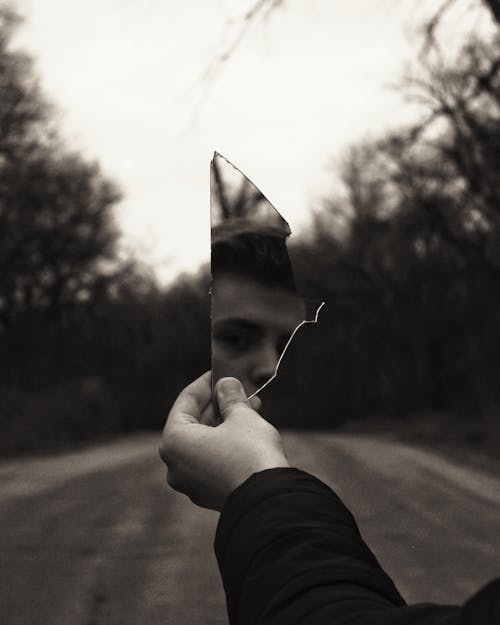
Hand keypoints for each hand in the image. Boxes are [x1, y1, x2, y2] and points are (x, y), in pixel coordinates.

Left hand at [159, 372, 289, 510]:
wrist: (269, 501)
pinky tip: (247, 431)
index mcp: (174, 441)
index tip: (219, 372)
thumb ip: (230, 397)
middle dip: (218, 404)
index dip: (205, 384)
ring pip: (205, 442)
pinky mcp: (208, 493)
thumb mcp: (242, 416)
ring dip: (225, 423)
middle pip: (194, 423)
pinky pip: (212, 460)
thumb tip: (226, 385)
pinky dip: (225, 443)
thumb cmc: (250, 454)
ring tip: (251, 407)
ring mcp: (190, 482)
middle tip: (238, 389)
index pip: (186, 402)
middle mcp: (175, 464)